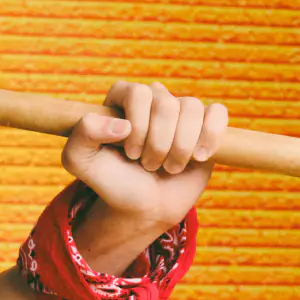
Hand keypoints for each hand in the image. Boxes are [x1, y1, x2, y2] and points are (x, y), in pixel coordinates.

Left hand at [61, 79, 229, 235]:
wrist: (144, 207)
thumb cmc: (113, 182)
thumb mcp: (81, 161)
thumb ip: (83, 135)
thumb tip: (122, 125)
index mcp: (122, 98)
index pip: (138, 93)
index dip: (138, 127)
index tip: (130, 153)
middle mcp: (153, 98)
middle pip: (166, 104)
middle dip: (158, 143)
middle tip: (147, 165)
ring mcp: (181, 110)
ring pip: (192, 108)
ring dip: (180, 147)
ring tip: (168, 167)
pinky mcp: (206, 125)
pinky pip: (217, 113)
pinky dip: (210, 136)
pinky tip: (199, 157)